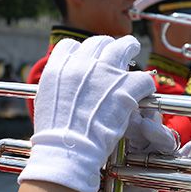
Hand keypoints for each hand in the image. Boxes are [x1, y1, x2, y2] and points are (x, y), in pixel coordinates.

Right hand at [18, 35, 155, 191]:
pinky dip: (145, 84)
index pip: (71, 46)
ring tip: (133, 50)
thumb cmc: (55, 134)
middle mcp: (82, 64)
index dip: (81, 52)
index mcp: (59, 66)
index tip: (88, 60)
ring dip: (130, 48)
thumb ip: (58, 86)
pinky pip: (143, 77)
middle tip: (115, 54)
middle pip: (99, 43)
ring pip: (124, 47)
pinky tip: (143, 91)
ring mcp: (105, 73)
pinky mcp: (125, 88)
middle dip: (107, 48)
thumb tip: (66, 84)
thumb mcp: (45, 102)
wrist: (68, 148)